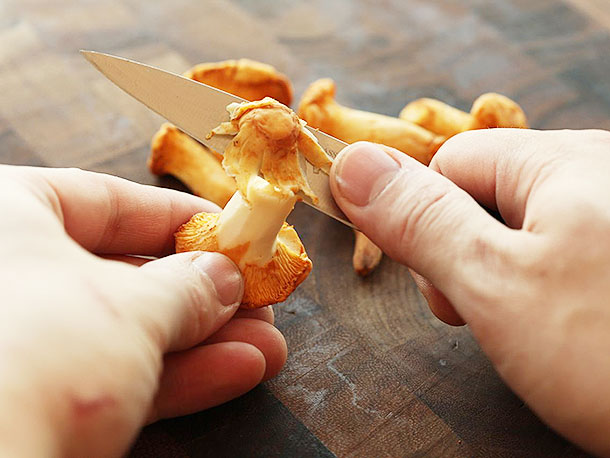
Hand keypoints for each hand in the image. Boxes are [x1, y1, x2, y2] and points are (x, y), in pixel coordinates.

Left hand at [0, 166, 286, 456]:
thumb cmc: (37, 354)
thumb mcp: (130, 308)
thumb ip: (187, 287)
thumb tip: (224, 278)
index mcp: (5, 216)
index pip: (106, 200)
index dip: (181, 216)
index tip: (232, 232)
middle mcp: (7, 275)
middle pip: (124, 274)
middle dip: (205, 295)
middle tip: (258, 301)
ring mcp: (21, 342)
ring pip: (127, 332)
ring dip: (204, 342)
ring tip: (265, 347)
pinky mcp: (34, 400)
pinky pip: (114, 377)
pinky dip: (176, 376)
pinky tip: (234, 373)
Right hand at [330, 130, 609, 455]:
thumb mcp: (495, 284)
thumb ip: (419, 220)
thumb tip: (350, 165)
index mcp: (563, 163)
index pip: (450, 164)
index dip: (427, 224)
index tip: (450, 290)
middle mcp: (599, 174)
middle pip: (486, 196)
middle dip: (467, 258)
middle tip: (492, 317)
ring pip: (522, 231)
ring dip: (504, 281)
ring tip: (537, 333)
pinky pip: (563, 255)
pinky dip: (545, 292)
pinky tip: (569, 332)